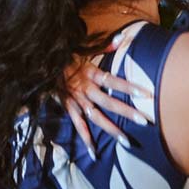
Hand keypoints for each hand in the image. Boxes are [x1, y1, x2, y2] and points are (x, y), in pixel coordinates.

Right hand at [63, 32, 154, 156]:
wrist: (42, 63)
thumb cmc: (67, 55)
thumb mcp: (84, 48)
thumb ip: (105, 45)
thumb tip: (123, 37)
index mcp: (90, 72)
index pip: (113, 80)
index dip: (128, 87)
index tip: (146, 94)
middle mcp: (84, 88)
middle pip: (108, 101)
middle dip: (126, 112)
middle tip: (145, 121)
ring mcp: (76, 99)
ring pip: (96, 116)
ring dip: (111, 129)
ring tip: (127, 141)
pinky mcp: (68, 107)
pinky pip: (78, 124)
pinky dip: (85, 138)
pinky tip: (94, 152)